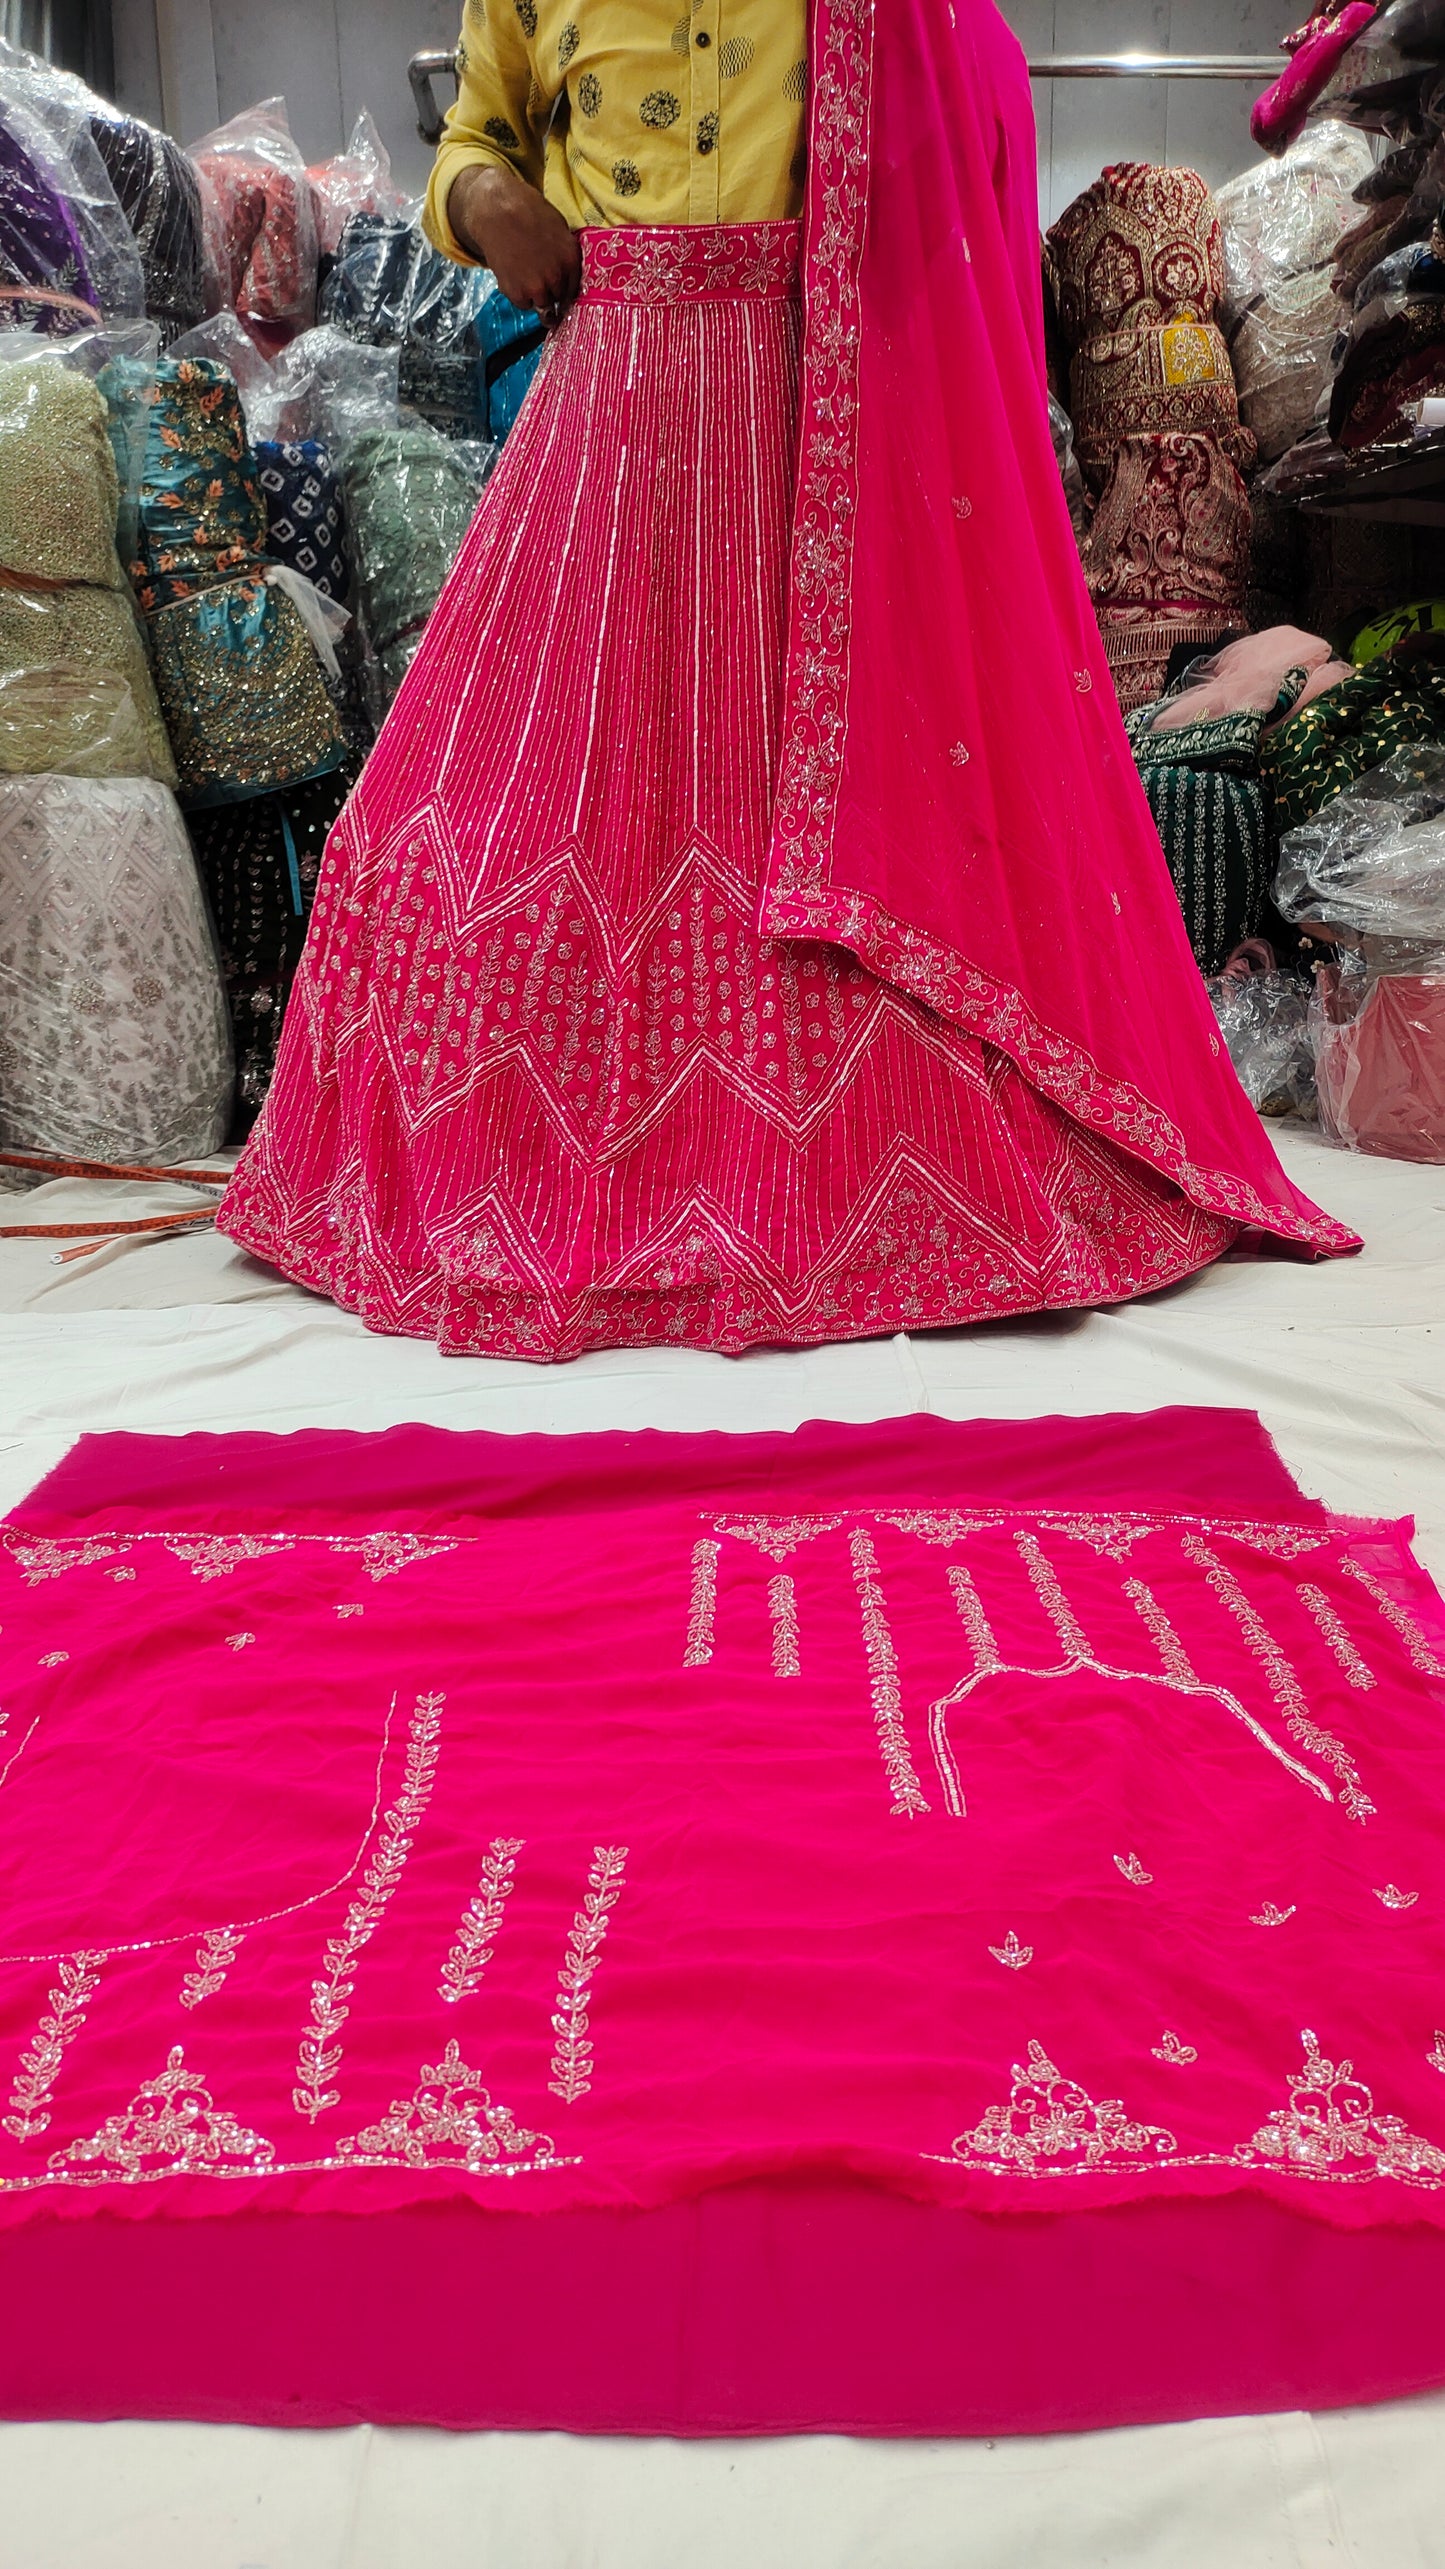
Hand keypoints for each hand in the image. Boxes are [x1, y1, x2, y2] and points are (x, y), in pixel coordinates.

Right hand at [447, 164, 581, 324]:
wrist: (497, 212)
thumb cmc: (527, 213)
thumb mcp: (558, 228)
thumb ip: (564, 254)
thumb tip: (566, 271)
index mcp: (571, 260)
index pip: (573, 290)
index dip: (565, 293)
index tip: (560, 296)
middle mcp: (557, 277)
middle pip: (557, 298)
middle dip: (550, 292)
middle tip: (537, 280)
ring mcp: (537, 288)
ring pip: (541, 305)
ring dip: (534, 296)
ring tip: (523, 275)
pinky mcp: (517, 293)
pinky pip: (523, 304)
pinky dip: (518, 294)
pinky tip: (512, 274)